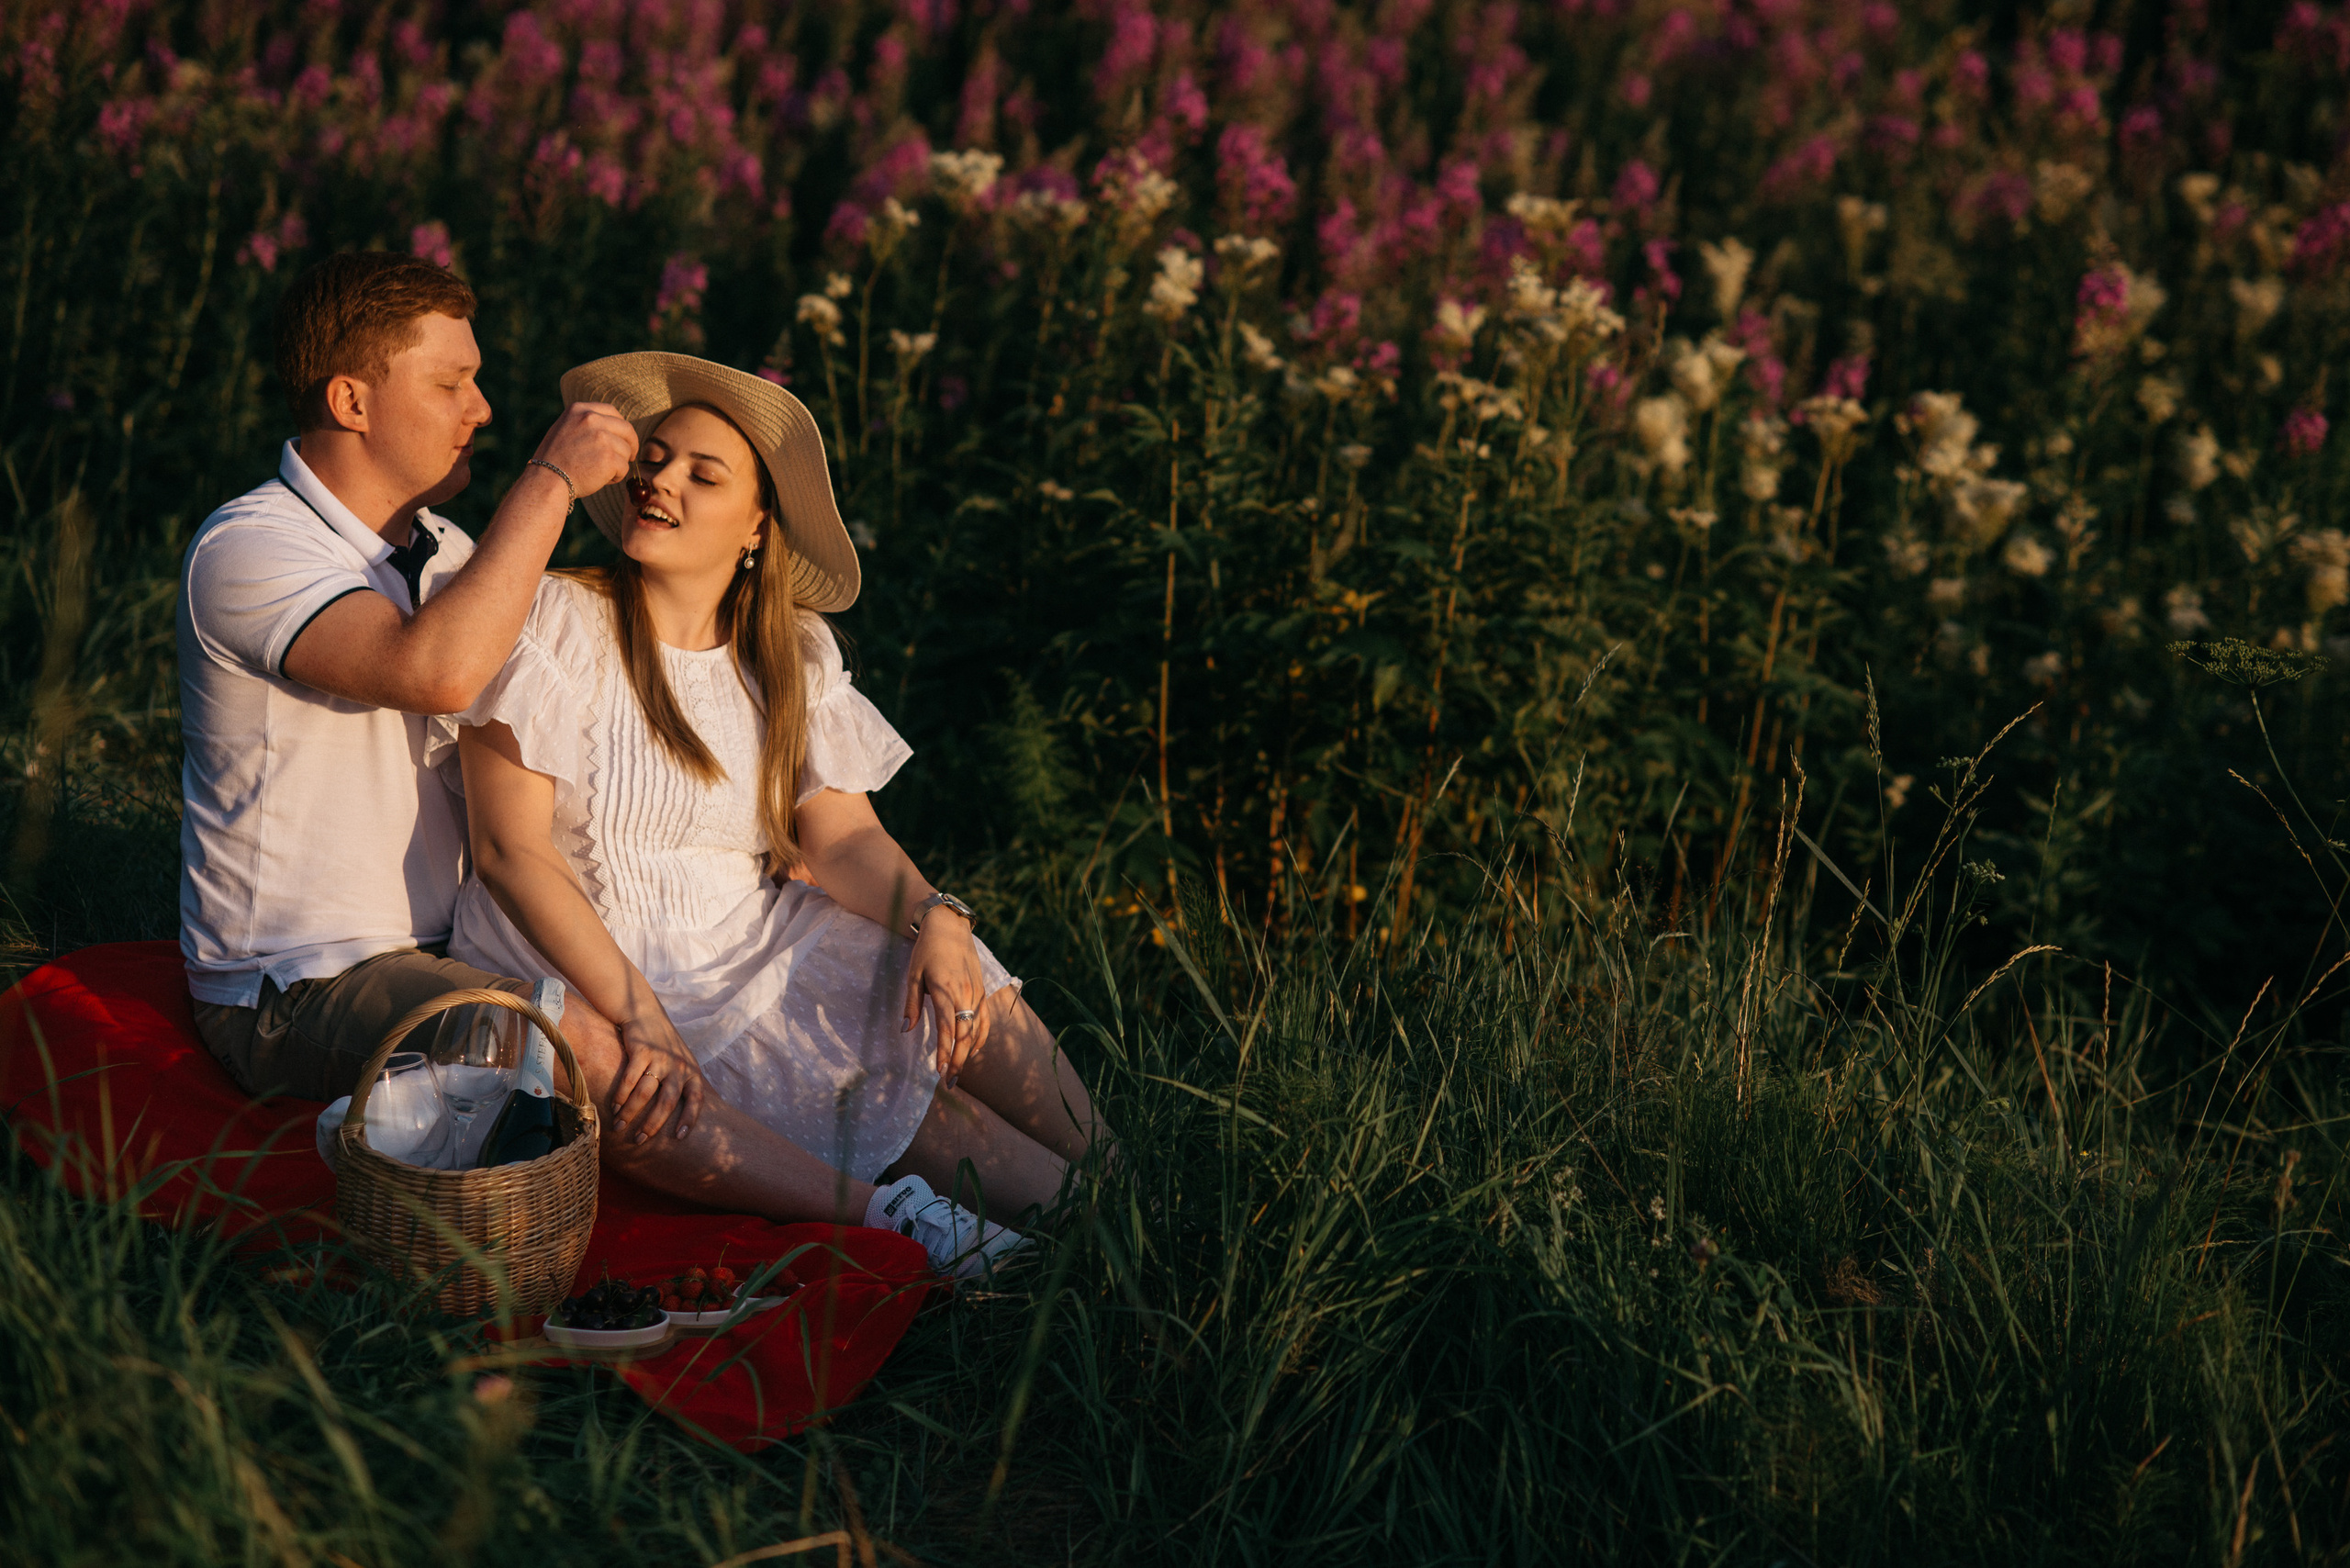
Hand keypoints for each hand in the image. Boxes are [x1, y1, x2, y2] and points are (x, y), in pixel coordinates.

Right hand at [532, 401, 636, 495]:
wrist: (546, 480)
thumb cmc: (555, 460)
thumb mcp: (565, 429)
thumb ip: (586, 424)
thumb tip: (612, 426)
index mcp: (580, 410)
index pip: (612, 411)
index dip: (621, 427)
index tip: (624, 438)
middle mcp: (591, 419)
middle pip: (626, 429)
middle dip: (631, 444)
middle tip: (630, 457)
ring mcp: (601, 437)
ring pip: (626, 451)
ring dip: (619, 464)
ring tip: (600, 472)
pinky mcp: (608, 457)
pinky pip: (624, 467)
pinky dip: (617, 476)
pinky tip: (601, 479)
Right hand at [611, 1011, 705, 1143]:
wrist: (645, 1013)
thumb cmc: (664, 1045)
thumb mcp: (682, 1061)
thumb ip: (683, 1084)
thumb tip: (683, 1117)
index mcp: (692, 1071)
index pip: (696, 1099)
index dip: (690, 1118)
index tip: (680, 1137)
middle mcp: (679, 1066)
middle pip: (667, 1102)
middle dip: (652, 1124)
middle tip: (639, 1140)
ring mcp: (660, 1058)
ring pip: (645, 1093)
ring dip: (630, 1113)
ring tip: (620, 1126)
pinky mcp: (641, 1051)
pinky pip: (630, 1079)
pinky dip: (621, 1095)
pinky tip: (614, 1107)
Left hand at [902, 911, 988, 1082]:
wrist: (950, 927)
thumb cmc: (927, 950)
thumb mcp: (913, 975)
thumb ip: (911, 1004)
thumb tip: (905, 1030)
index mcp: (945, 989)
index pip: (946, 1028)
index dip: (943, 1051)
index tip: (939, 1070)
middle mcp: (964, 994)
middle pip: (965, 1034)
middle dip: (957, 1060)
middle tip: (948, 1081)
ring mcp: (977, 993)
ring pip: (977, 1030)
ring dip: (969, 1053)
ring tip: (958, 1071)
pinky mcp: (982, 991)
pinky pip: (985, 1020)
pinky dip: (981, 1038)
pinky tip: (974, 1051)